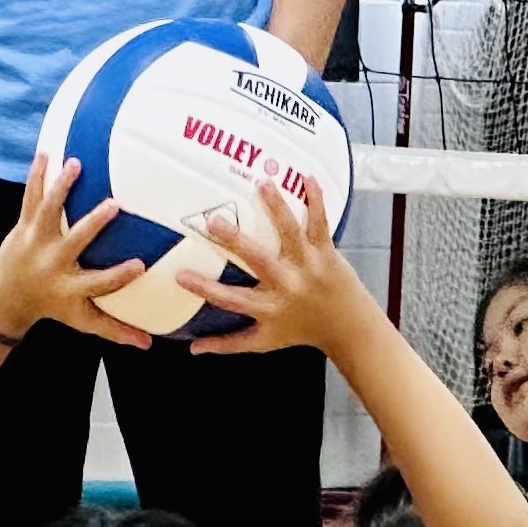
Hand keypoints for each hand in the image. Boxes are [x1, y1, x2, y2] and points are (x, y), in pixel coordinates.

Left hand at [0, 156, 150, 348]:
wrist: (6, 297)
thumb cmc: (52, 306)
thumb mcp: (83, 320)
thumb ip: (116, 329)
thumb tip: (148, 344)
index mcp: (71, 287)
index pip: (99, 283)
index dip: (119, 275)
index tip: (141, 264)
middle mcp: (54, 263)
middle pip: (75, 242)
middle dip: (93, 224)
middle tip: (114, 206)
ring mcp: (37, 241)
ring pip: (49, 211)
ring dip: (62, 187)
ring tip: (76, 164)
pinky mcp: (24, 226)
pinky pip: (30, 197)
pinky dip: (36, 175)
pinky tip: (45, 152)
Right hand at [172, 176, 371, 356]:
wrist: (348, 328)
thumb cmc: (301, 331)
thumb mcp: (263, 342)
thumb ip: (227, 344)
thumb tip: (192, 349)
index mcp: (268, 308)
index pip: (230, 299)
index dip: (204, 289)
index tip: (179, 276)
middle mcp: (286, 285)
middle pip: (258, 261)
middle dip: (235, 241)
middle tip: (213, 220)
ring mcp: (307, 265)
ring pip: (290, 233)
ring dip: (277, 208)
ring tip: (262, 184)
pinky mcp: (326, 252)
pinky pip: (320, 223)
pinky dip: (316, 200)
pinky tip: (307, 177)